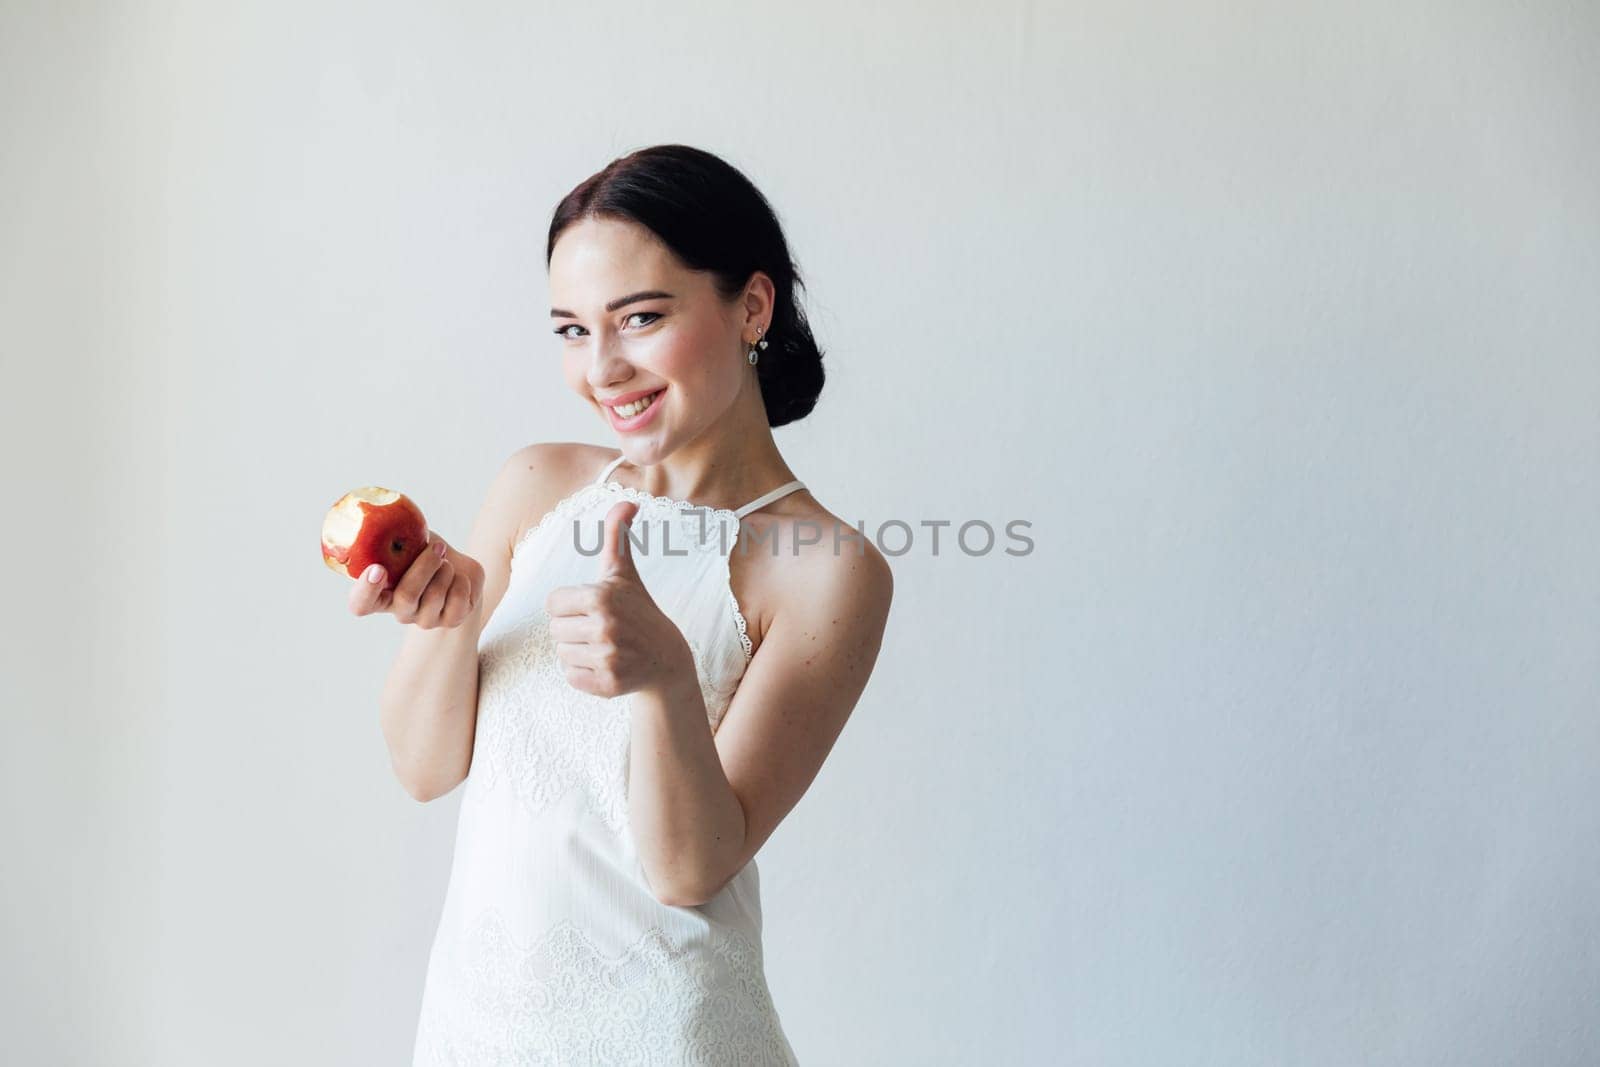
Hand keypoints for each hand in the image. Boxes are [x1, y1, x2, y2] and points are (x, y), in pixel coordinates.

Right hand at [348, 529, 483, 628]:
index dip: (366, 591)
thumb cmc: (424, 553)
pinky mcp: (451, 620)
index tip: (378, 569)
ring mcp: (425, 619)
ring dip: (445, 570)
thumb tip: (385, 504)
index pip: (361, 604)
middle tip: (437, 548)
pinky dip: (462, 582)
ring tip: (446, 561)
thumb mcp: (408, 540)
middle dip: (424, 567)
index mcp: (380, 593)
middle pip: (406, 596)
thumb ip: (394, 533)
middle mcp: (401, 611)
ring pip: (434, 596)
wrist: (458, 570)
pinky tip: (459, 577)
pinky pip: (458, 601)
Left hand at [545, 501, 693, 698]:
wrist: (667, 659)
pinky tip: (607, 666)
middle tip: (602, 630)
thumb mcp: (625, 574)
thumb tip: (627, 502)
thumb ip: (617, 537)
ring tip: (605, 648)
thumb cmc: (639, 611)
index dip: (570, 606)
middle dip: (574, 630)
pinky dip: (584, 675)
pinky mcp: (608, 684)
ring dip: (579, 652)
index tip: (593, 609)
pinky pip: (571, 677)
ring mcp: (608, 657)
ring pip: (562, 654)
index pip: (552, 603)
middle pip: (555, 629)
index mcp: (602, 596)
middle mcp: (605, 626)